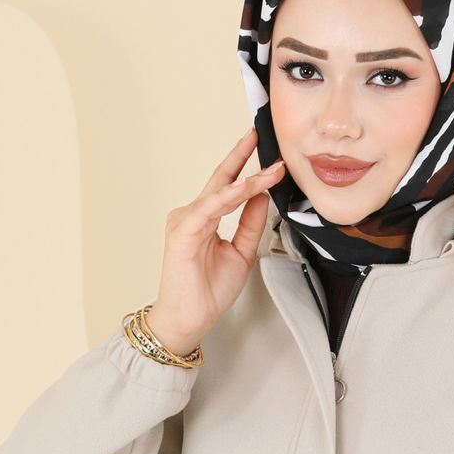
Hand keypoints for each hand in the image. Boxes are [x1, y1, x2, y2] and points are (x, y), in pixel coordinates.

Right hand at [144, 127, 285, 354]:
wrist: (190, 319)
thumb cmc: (208, 291)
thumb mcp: (242, 252)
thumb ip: (250, 223)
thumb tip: (262, 196)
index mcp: (205, 218)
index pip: (227, 185)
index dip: (244, 165)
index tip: (265, 149)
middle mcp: (192, 214)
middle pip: (221, 179)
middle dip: (241, 155)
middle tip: (258, 134)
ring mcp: (185, 221)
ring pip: (220, 193)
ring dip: (247, 180)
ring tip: (271, 170)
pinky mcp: (182, 232)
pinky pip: (209, 209)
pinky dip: (229, 197)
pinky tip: (246, 188)